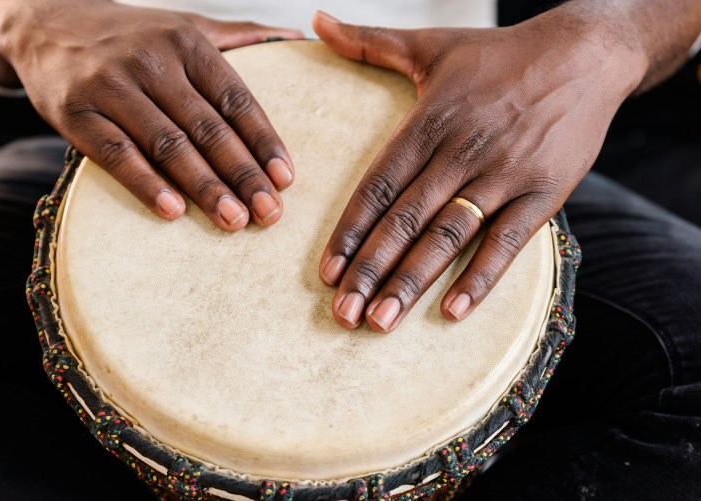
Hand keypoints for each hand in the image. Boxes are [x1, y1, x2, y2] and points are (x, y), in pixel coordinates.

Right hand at [0, 0, 302, 226]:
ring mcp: (111, 86)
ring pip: (168, 145)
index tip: (285, 180)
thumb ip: (239, 36)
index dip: (263, 142)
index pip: (236, 100)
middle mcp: (152, 61)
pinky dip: (147, 184)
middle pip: (208, 128)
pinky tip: (174, 210)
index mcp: (187, 44)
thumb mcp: (185, 25)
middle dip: (243, 175)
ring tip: (234, 220)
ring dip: (205, 187)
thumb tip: (295, 38)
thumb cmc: (130, 35)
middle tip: (269, 213)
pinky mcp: (75, 112)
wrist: (44, 22)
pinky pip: (117, 154)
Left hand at [312, 9, 645, 331]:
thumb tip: (316, 21)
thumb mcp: (432, 45)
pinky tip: (452, 312)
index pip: (377, 185)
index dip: (350, 231)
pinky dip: (482, 277)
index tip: (326, 272)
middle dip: (370, 269)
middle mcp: (461, 150)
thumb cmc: (500, 56)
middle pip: (405, 219)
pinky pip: (508, 241)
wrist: (585, 52)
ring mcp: (504, 173)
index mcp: (429, 121)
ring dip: (413, 281)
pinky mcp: (545, 192)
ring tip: (381, 322)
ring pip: (449, 235)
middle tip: (343, 314)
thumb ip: (371, 43)